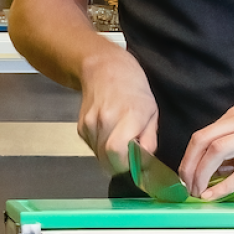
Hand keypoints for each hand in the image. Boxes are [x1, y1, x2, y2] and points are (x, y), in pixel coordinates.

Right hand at [77, 50, 159, 173]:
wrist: (104, 68)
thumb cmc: (133, 88)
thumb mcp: (152, 112)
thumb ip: (149, 141)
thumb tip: (145, 164)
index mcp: (128, 115)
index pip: (117, 151)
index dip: (125, 165)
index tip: (135, 164)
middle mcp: (105, 119)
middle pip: (106, 159)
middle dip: (119, 165)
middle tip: (129, 157)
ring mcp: (90, 123)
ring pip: (99, 157)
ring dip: (110, 157)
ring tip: (119, 139)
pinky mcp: (81, 127)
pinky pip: (92, 148)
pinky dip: (101, 148)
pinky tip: (109, 133)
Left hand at [181, 107, 233, 200]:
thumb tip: (209, 171)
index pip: (201, 135)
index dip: (187, 158)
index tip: (183, 179)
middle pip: (203, 140)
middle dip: (189, 167)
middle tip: (186, 188)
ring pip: (217, 150)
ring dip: (202, 175)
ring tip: (198, 193)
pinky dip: (225, 185)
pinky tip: (215, 196)